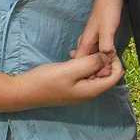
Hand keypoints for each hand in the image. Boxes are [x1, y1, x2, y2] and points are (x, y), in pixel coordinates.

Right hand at [0, 53, 123, 111]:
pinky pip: (84, 73)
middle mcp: (89, 92)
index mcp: (92, 90)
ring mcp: (80, 90)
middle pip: (107, 74)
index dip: (114, 60)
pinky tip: (72, 55)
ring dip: (91, 60)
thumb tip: (107, 56)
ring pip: (94, 72)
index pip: (116, 76)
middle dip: (102, 59)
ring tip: (80, 50)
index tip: (104, 48)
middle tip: (90, 47)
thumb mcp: (70, 69)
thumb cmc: (46, 80)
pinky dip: (82, 64)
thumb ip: (91, 63)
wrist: (23, 91)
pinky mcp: (72, 86)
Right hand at [71, 0, 121, 76]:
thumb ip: (106, 45)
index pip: (83, 66)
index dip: (93, 73)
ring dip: (100, 64)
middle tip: (109, 72)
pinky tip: (108, 58)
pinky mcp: (96, 38)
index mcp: (85, 44)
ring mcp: (90, 41)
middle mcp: (85, 44)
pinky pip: (96, 52)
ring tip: (109, 67)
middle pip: (87, 64)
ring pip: (92, 59)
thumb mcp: (107, 29)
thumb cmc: (107, 11)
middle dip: (97, 71)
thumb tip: (106, 60)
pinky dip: (101, 57)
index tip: (103, 75)